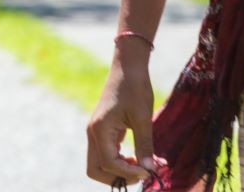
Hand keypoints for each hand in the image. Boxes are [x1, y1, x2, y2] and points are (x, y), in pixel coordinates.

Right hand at [85, 44, 157, 184]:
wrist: (128, 67)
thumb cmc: (135, 88)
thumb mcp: (142, 118)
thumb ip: (144, 146)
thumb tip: (150, 170)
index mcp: (99, 129)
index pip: (108, 164)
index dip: (128, 173)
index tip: (149, 171)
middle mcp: (93, 132)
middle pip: (95, 169)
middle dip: (117, 178)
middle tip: (141, 173)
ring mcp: (96, 132)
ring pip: (99, 164)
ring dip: (118, 171)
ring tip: (140, 166)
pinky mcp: (103, 130)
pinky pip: (105, 154)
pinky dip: (119, 162)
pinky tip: (135, 158)